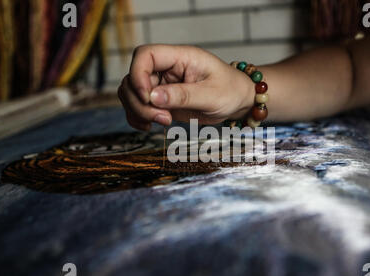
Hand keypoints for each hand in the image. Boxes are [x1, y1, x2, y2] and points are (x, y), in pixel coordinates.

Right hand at [118, 44, 255, 129]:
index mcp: (180, 57)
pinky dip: (138, 117)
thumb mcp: (211, 95)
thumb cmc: (231, 91)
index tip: (148, 97)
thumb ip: (182, 95)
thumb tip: (153, 97)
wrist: (238, 101)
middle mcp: (167, 68)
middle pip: (133, 77)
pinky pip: (138, 105)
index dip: (138, 75)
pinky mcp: (162, 99)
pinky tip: (150, 127)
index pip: (145, 54)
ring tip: (163, 122)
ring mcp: (162, 83)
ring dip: (138, 110)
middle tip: (163, 118)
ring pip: (131, 92)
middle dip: (140, 101)